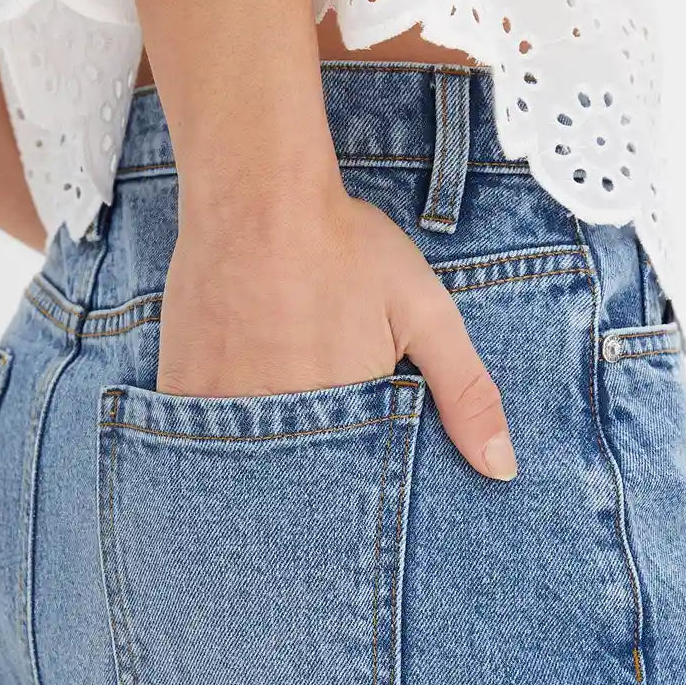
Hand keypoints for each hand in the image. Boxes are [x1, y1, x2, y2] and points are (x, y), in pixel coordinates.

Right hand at [156, 185, 516, 480]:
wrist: (256, 195)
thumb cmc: (345, 248)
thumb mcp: (427, 314)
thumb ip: (466, 394)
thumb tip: (502, 471)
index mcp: (345, 420)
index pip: (360, 489)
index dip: (365, 485)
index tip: (362, 462)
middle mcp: (281, 426)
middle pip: (302, 486)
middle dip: (315, 480)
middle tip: (317, 426)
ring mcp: (223, 412)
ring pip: (250, 470)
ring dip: (266, 463)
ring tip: (278, 408)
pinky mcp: (183, 391)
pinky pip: (200, 444)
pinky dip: (218, 443)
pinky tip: (237, 406)